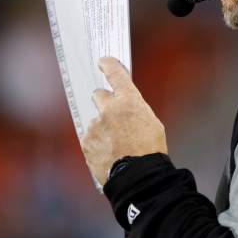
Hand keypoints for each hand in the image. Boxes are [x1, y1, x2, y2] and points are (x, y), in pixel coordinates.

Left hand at [80, 56, 168, 185]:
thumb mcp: (151, 122)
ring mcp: (95, 125)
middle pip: (98, 95)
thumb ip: (134, 109)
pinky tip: (108, 153)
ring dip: (102, 129)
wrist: (138, 176)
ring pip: (95, 121)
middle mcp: (108, 108)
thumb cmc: (150, 150)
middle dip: (103, 102)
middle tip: (112, 117)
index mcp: (128, 101)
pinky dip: (97, 144)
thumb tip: (124, 108)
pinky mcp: (86, 141)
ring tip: (116, 146)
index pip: (115, 74)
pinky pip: (90, 138)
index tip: (102, 61)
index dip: (108, 65)